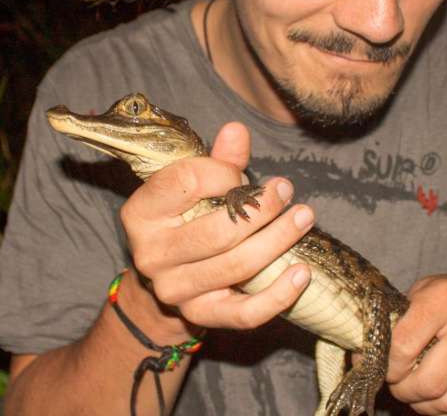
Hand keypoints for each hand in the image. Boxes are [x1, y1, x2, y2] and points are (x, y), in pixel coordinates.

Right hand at [121, 122, 313, 337]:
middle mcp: (151, 254)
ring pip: (237, 267)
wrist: (166, 278)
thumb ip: (217, 160)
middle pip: (218, 231)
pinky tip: (302, 273)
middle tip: (286, 192)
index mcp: (142, 212)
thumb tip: (237, 130)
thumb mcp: (191, 186)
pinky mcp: (200, 316)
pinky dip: (278, 295)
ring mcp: (174, 290)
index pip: (186, 182)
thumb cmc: (184, 219)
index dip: (223, 172)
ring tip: (304, 218)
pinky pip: (245, 313)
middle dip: (261, 209)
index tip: (242, 173)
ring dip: (278, 240)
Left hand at [385, 275, 446, 414]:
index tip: (385, 369)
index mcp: (445, 296)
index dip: (387, 367)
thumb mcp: (420, 296)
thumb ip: (393, 324)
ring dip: (427, 407)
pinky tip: (444, 401)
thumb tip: (361, 360)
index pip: (403, 347)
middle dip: (405, 392)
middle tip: (400, 388)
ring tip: (420, 395)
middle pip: (429, 382)